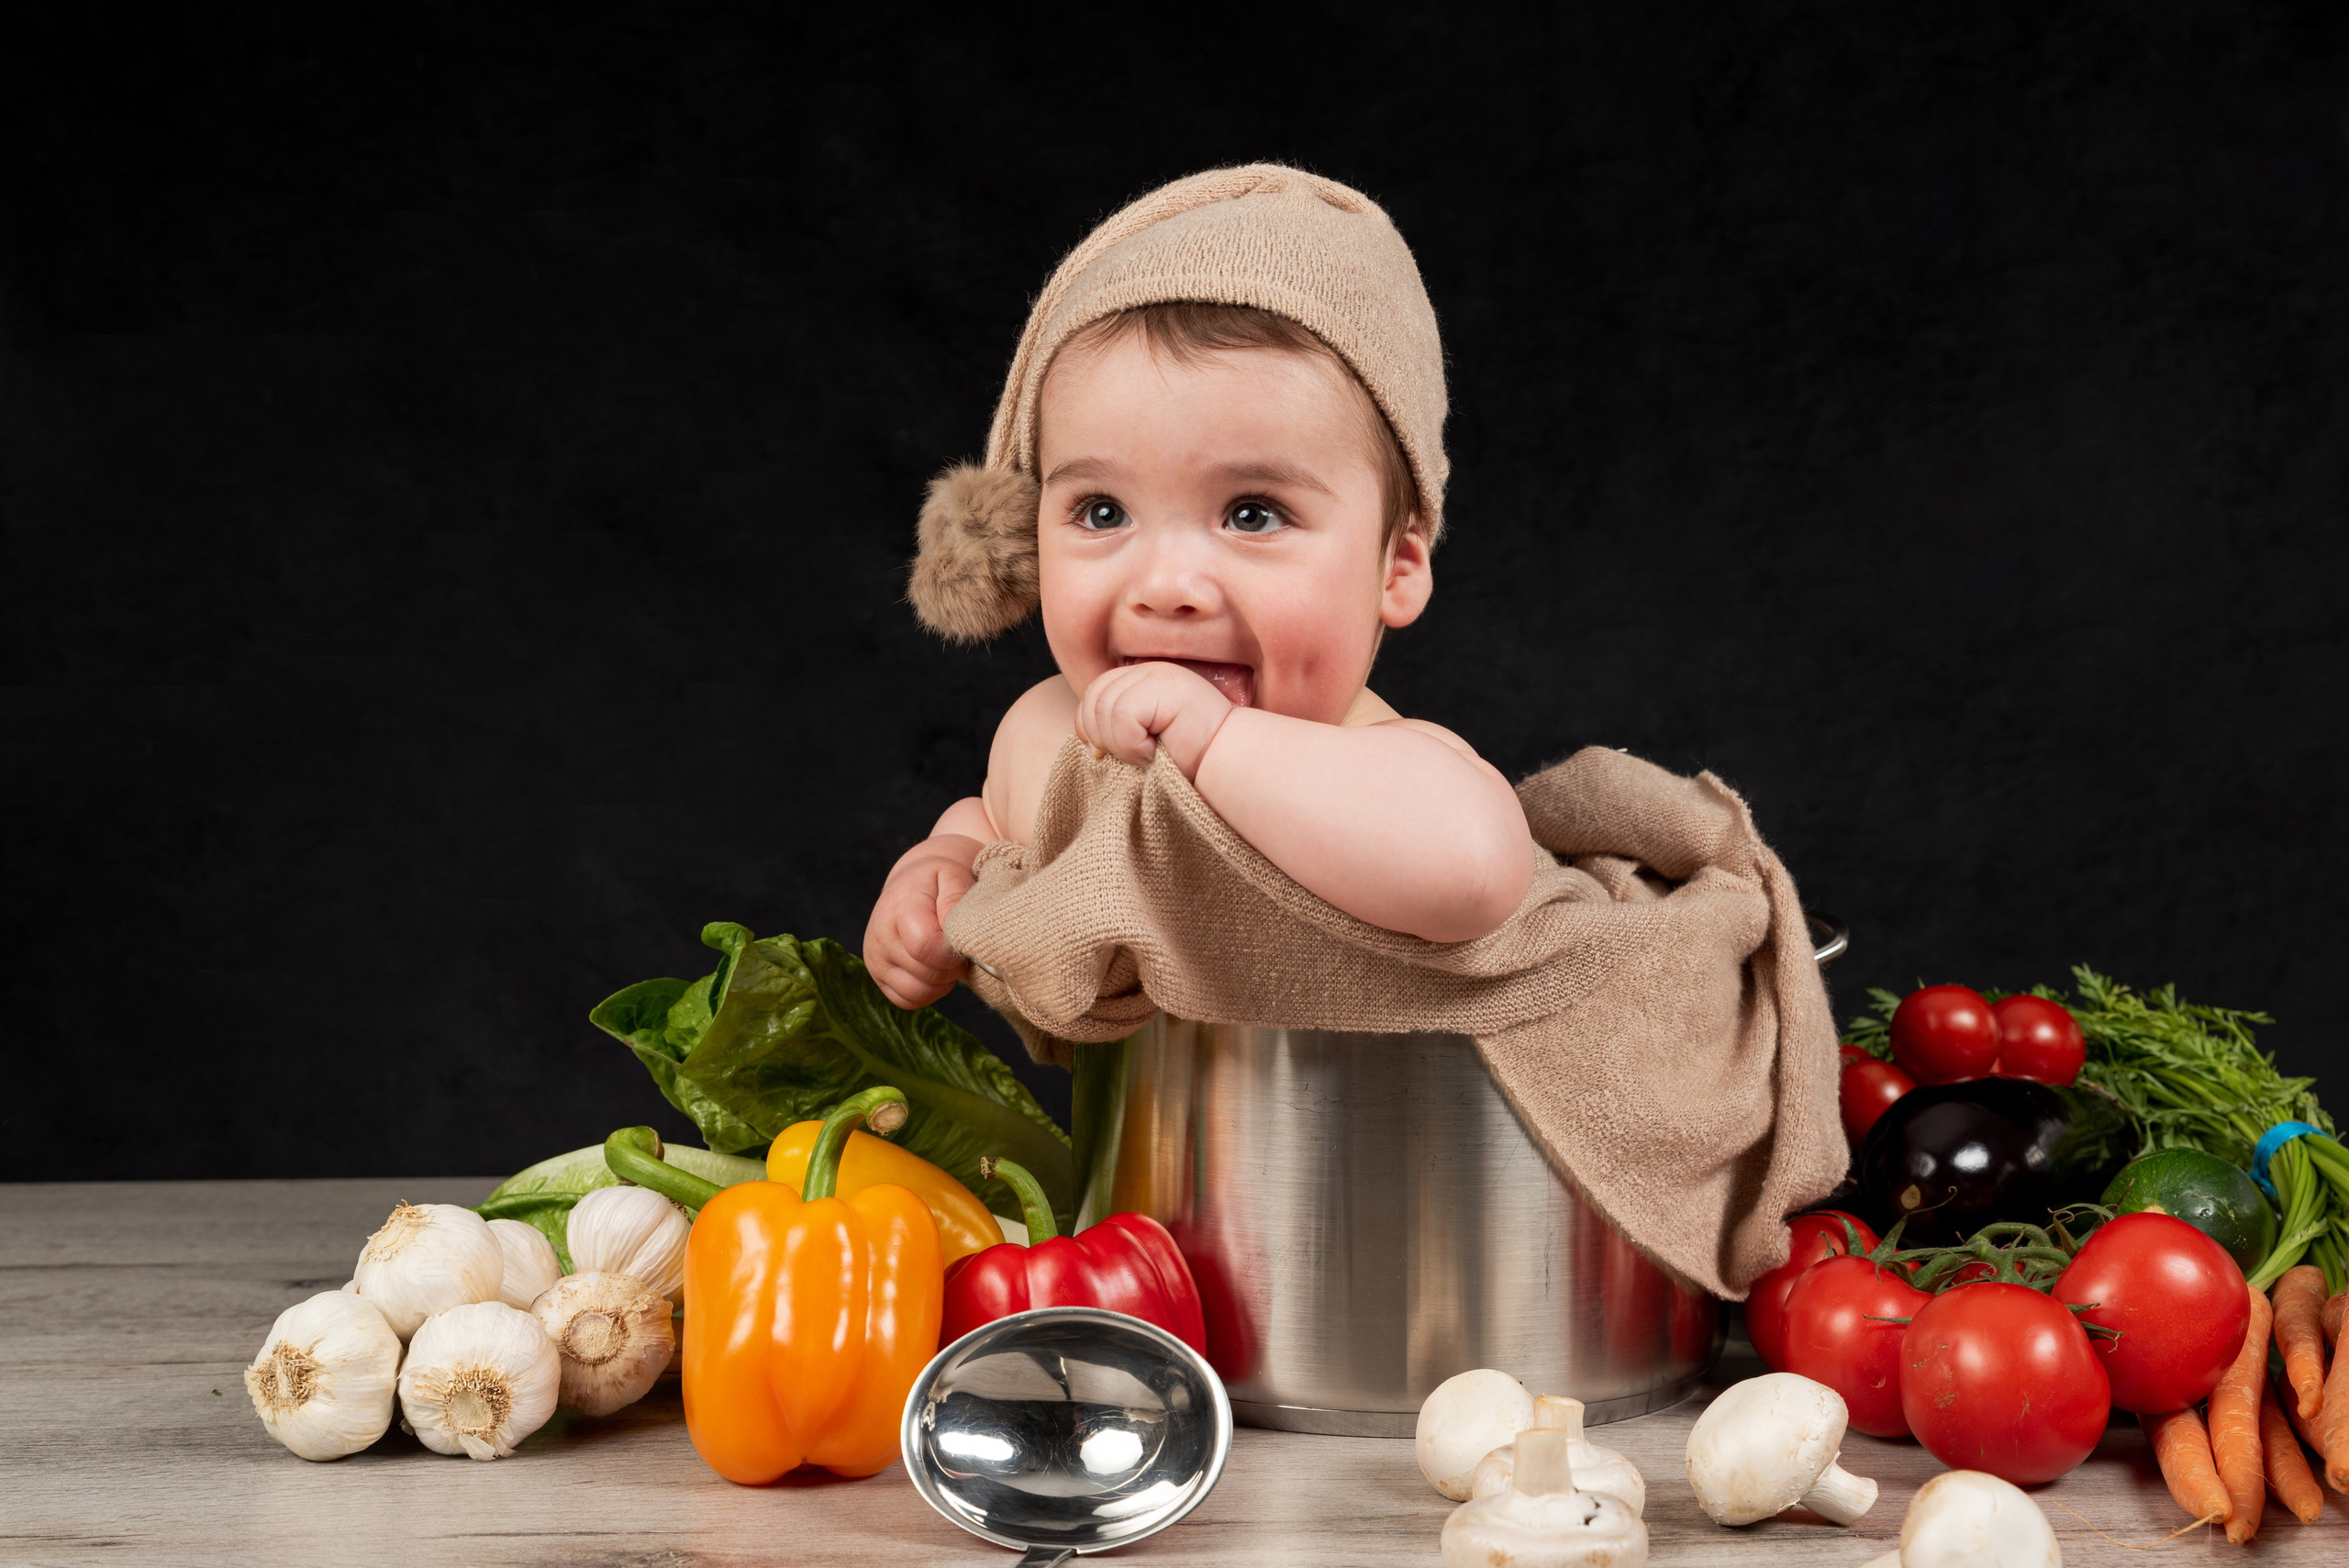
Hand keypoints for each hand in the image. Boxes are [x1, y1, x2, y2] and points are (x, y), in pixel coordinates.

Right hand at [863, 836, 979, 1007]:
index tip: (963, 942)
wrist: (911, 885)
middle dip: (952, 968)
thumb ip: (956, 898)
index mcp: (898, 910)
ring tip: (948, 960)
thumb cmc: (936, 881)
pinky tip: (936, 970)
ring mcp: (875, 960)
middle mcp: (880, 937)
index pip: (924, 947)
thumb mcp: (951, 875)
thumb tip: (954, 932)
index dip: (952, 952)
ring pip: (916, 993)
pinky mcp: (878, 976)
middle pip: (925, 974)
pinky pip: (907, 1001)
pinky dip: (928, 993)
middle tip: (960, 950)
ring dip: (941, 983)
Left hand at [1074, 661, 1233, 778]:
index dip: (1089, 726)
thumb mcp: (1145, 741)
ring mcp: (1157, 675)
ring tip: (1149, 755)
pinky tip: (1155, 751)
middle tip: (1135, 756)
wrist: (1229, 763)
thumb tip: (1088, 744)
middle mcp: (1149, 671)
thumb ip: (1117, 729)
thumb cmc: (1190, 759)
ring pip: (1105, 708)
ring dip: (1122, 745)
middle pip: (1094, 698)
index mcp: (1142, 679)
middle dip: (1104, 737)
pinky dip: (1131, 744)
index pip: (1094, 693)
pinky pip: (1122, 715)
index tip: (1106, 753)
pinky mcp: (1164, 688)